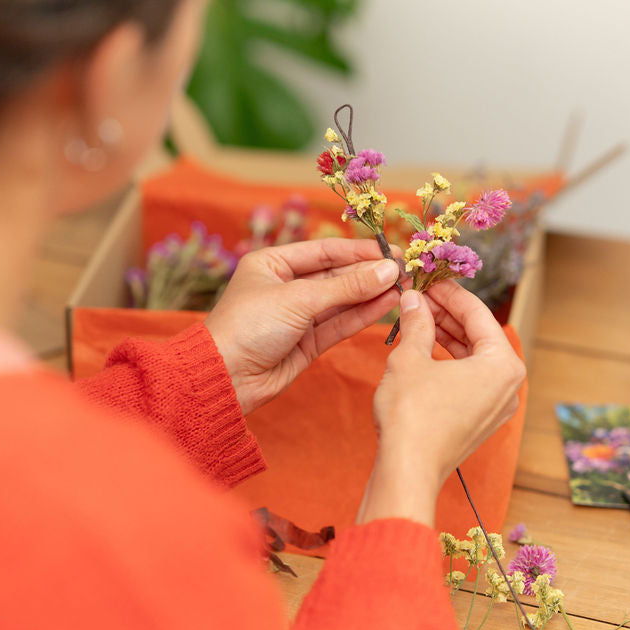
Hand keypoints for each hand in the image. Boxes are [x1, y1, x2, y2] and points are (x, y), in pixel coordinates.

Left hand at [204, 238, 400, 414]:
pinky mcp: (306, 343)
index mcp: (272, 263)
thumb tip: (387, 271)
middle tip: (404, 271)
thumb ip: (346, 286)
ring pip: (341, 301)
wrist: (225, 378)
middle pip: (335, 275)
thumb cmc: (248, 327)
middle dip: (369, 274)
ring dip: (371, 294)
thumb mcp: (298, 299)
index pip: (323, 251)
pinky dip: (362, 315)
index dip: (358, 252)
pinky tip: (386, 305)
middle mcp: (285, 286)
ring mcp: (297, 316)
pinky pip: (339, 323)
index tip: (391, 253)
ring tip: (403, 288)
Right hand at [359, 281, 525, 525]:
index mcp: (503, 364)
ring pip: (473, 358)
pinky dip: (448, 361)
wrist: (408, 470)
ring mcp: (496, 406)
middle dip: (448, 314)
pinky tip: (423, 348)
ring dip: (446, 336)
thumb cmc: (413, 414)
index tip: (429, 279)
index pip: (478, 314)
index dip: (449, 293)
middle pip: (479, 335)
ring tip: (417, 317)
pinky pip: (468, 380)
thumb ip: (417, 324)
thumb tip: (413, 301)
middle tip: (420, 296)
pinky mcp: (479, 421)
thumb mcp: (410, 358)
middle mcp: (508, 385)